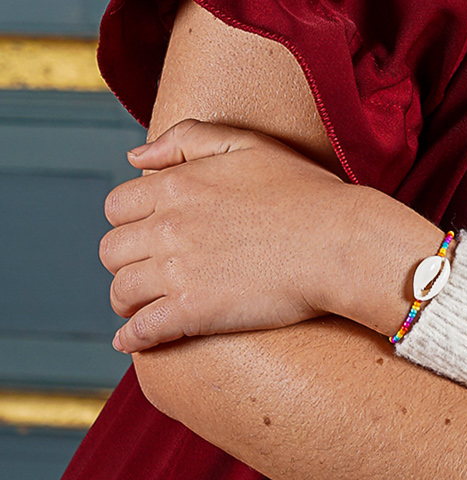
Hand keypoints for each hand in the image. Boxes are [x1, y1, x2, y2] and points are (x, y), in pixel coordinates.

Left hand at [100, 120, 437, 351]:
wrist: (342, 242)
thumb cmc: (307, 192)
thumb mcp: (248, 144)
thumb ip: (187, 139)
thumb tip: (136, 157)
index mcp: (178, 184)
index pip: (118, 206)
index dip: (130, 221)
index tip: (148, 233)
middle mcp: (168, 226)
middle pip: (112, 250)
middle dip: (127, 260)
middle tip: (148, 269)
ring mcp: (177, 270)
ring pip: (121, 291)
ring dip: (127, 300)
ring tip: (143, 305)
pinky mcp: (192, 312)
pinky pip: (139, 330)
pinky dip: (131, 337)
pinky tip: (134, 340)